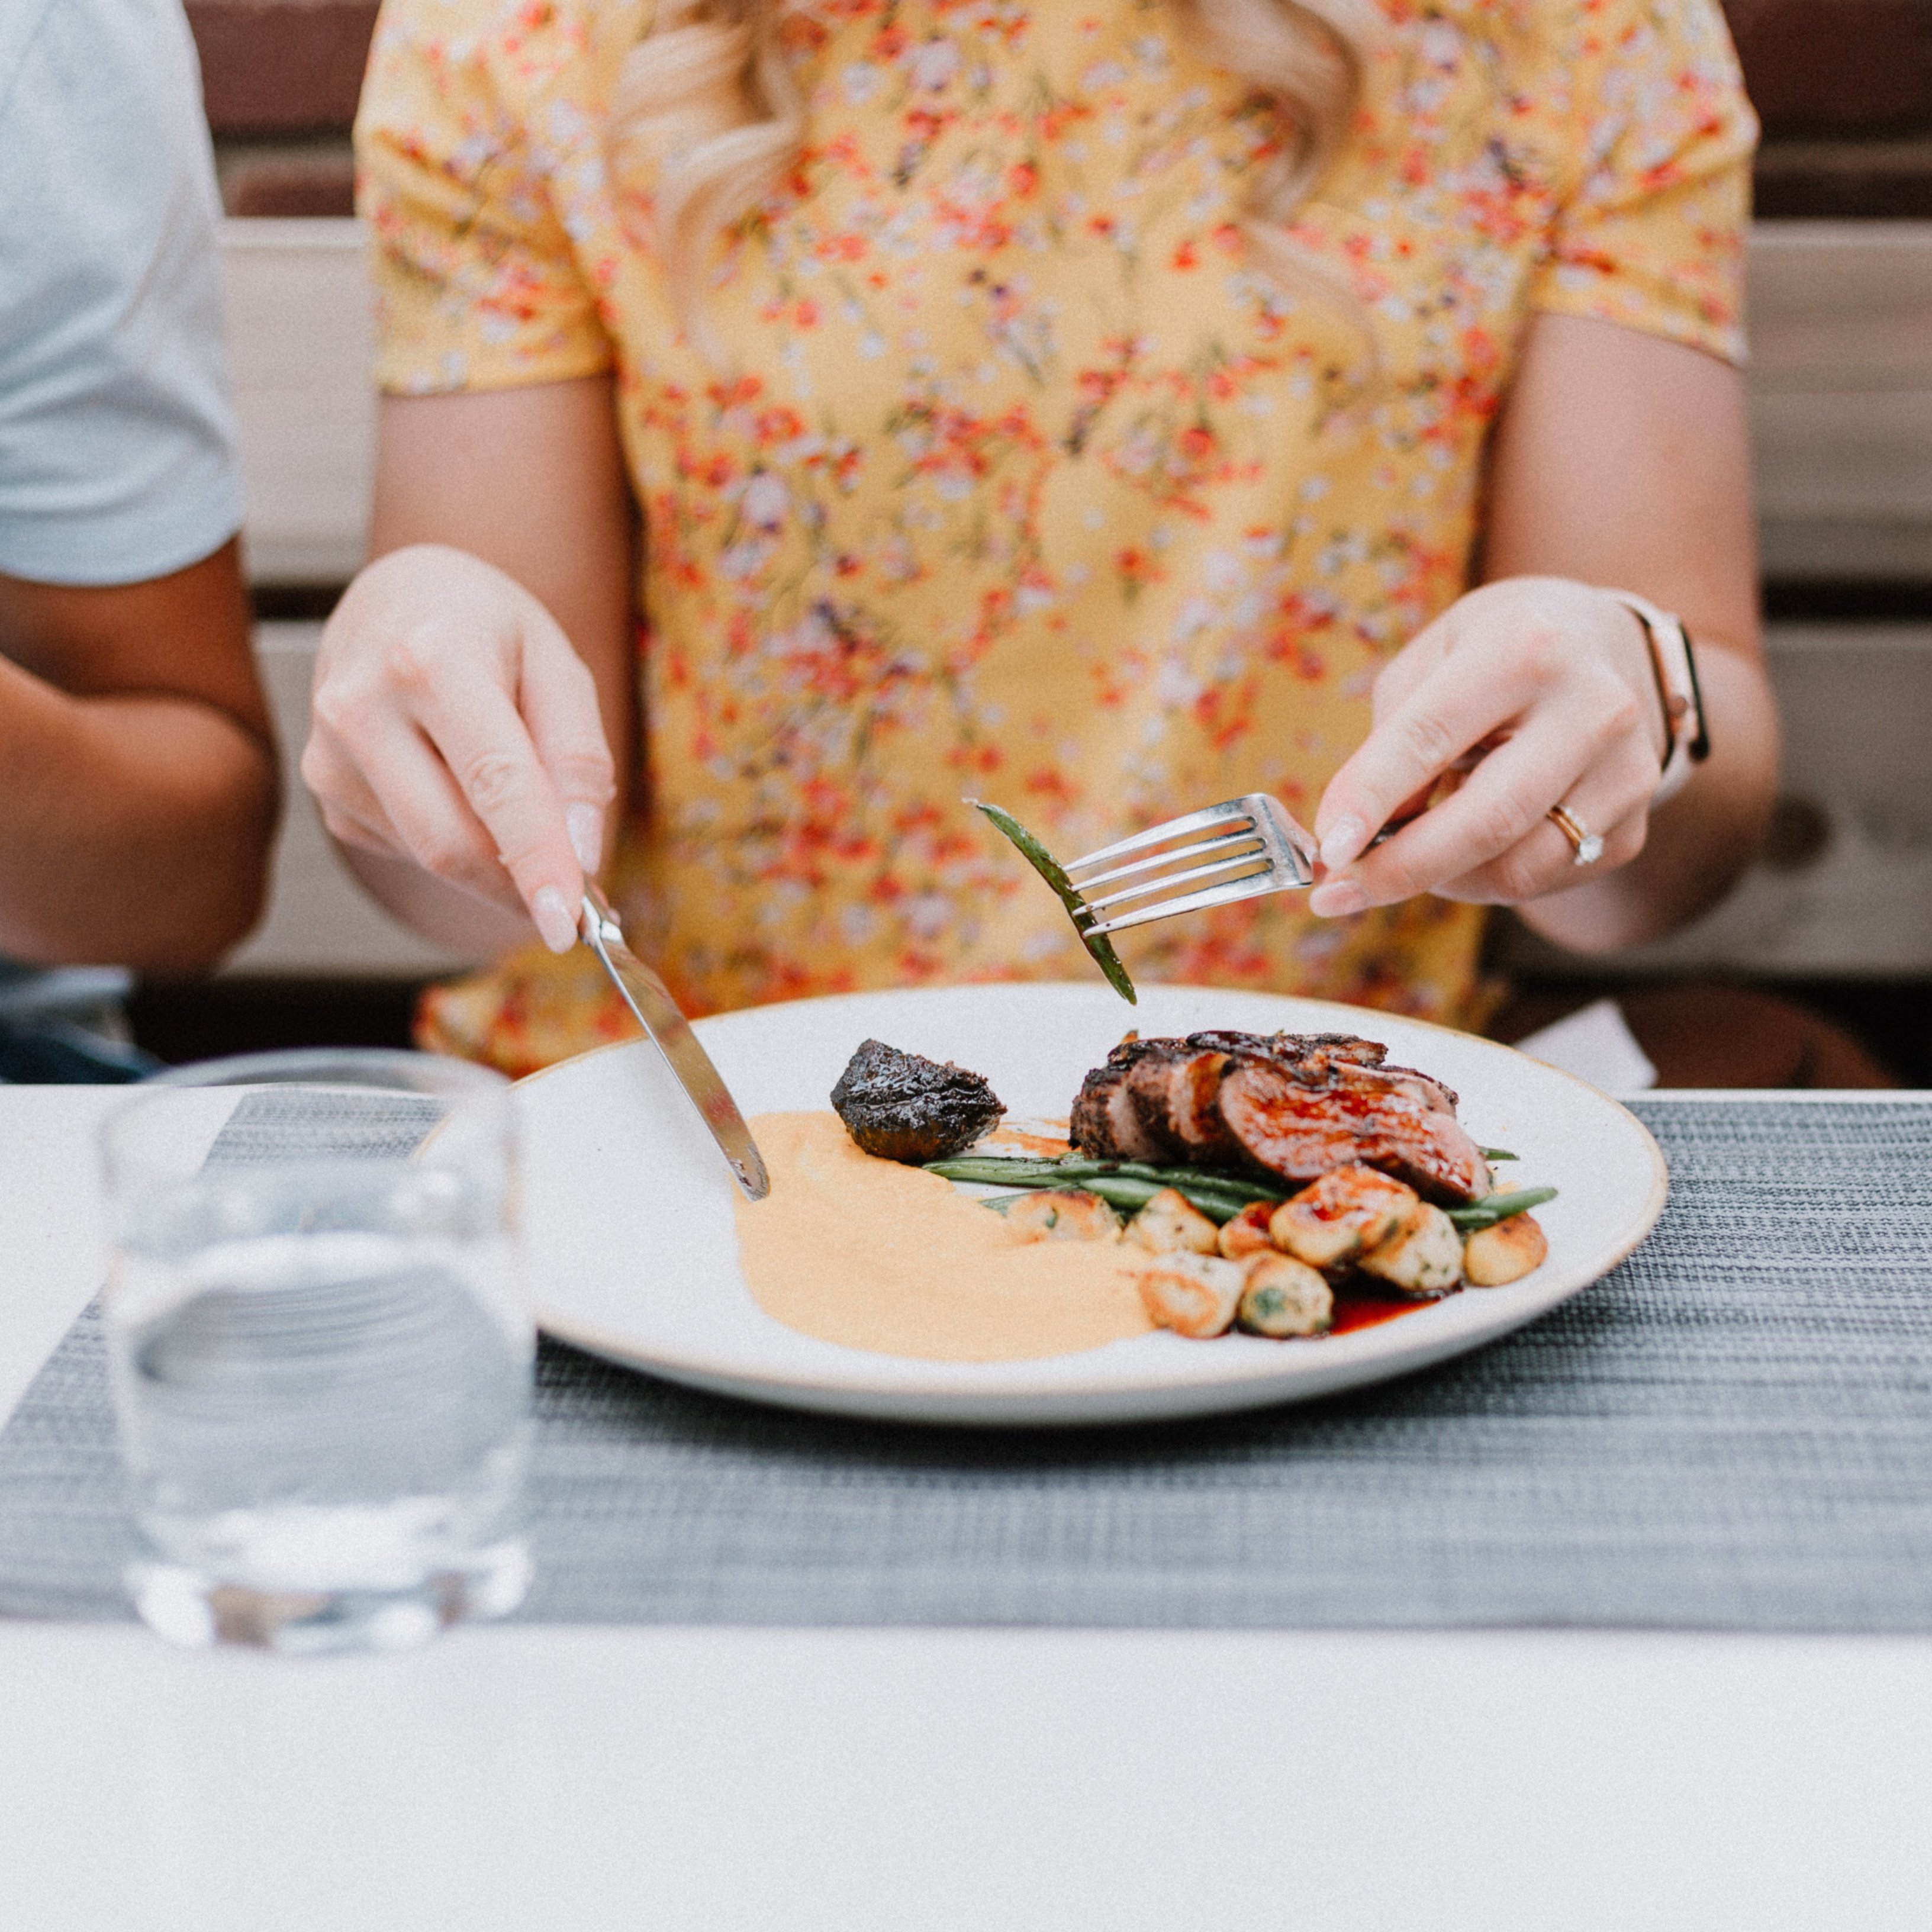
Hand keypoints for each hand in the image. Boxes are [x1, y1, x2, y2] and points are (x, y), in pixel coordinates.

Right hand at [303, 544, 615, 951]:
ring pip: (431, 856)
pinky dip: (458, 844)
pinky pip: (409, 850)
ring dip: (495, 865)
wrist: (398, 599)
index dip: (535, 861)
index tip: (567, 924)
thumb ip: (579, 759)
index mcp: (430, 660)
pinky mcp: (326, 793)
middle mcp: (361, 707)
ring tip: (525, 818)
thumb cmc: (489, 630)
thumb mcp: (558, 667)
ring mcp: (331, 755)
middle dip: (521, 886)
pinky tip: (463, 792)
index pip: (494, 783)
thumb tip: (585, 855)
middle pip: (452, 841)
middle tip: (579, 902)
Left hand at [1307, 577, 1667, 916]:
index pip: (1429, 739)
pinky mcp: (1634, 828)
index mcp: (1524, 651)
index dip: (1369, 801)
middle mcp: (1591, 710)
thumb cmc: (1495, 651)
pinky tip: (1471, 843)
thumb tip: (1356, 838)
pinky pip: (1540, 883)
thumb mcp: (1432, 660)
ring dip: (1441, 879)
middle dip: (1397, 870)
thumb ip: (1390, 740)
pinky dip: (1484, 879)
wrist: (1607, 648)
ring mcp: (1624, 774)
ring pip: (1515, 871)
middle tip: (1337, 894)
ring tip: (1410, 849)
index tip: (1325, 851)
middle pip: (1485, 822)